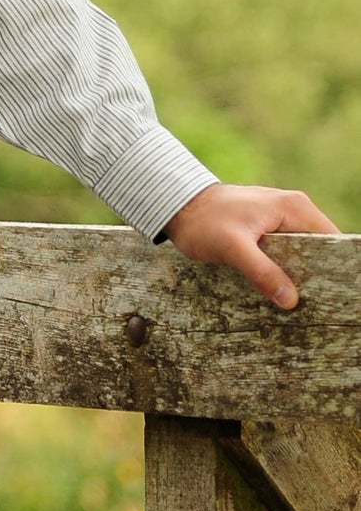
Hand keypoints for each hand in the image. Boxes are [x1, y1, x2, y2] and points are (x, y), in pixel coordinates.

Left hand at [163, 183, 339, 310]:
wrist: (176, 205)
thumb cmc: (204, 221)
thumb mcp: (233, 248)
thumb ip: (262, 272)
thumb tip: (291, 300)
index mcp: (294, 208)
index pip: (331, 239)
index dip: (334, 265)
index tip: (330, 292)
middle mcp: (293, 209)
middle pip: (319, 248)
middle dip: (317, 274)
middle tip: (313, 304)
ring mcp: (280, 218)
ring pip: (303, 252)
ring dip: (300, 275)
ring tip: (298, 302)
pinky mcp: (267, 228)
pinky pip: (286, 252)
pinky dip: (285, 269)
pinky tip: (279, 290)